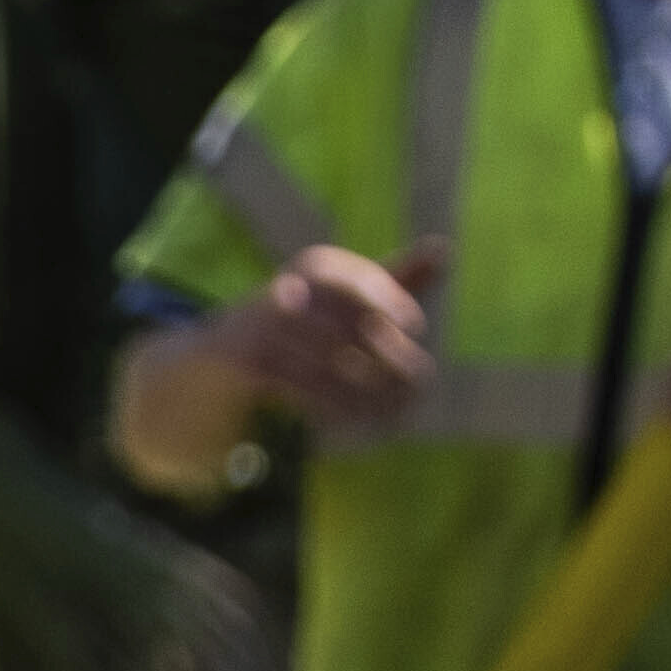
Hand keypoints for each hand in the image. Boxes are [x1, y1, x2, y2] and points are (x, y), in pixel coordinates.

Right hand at [208, 243, 435, 429]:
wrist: (226, 346)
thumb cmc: (308, 315)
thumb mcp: (348, 291)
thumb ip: (397, 276)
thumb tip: (444, 249)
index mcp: (315, 267)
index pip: (358, 282)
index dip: (390, 302)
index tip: (416, 326)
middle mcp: (287, 292)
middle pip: (348, 327)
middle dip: (389, 358)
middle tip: (421, 382)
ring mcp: (264, 329)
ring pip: (328, 366)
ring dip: (368, 393)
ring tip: (397, 411)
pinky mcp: (250, 365)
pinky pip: (302, 389)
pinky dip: (335, 407)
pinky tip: (360, 420)